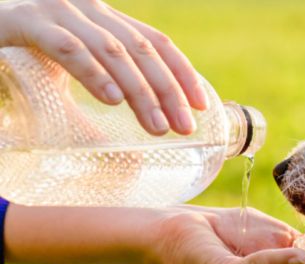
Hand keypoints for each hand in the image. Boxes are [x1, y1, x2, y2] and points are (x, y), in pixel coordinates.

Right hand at [0, 0, 207, 134]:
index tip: (201, 106)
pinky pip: (68, 48)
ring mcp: (59, 12)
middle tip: (183, 128)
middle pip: (141, 49)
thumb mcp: (74, 70)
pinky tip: (112, 100)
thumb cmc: (26, 55)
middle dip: (167, 90)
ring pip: (112, 51)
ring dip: (139, 91)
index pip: (156, 42)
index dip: (183, 72)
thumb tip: (138, 132)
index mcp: (105, 20)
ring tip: (157, 126)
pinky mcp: (27, 23)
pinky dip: (93, 73)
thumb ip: (105, 85)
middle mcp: (89, 10)